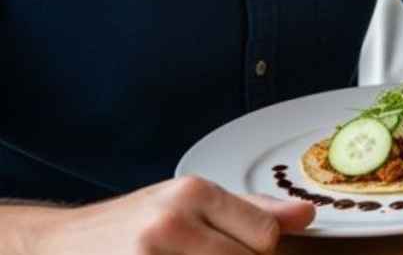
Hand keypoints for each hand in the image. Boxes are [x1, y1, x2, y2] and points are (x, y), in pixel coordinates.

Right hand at [18, 176, 312, 253]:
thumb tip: (307, 215)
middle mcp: (171, 221)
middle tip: (201, 254)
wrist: (57, 245)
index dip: (256, 251)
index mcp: (193, 193)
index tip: (237, 250)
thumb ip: (250, 210)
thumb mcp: (188, 205)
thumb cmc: (130, 226)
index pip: (265, 236)